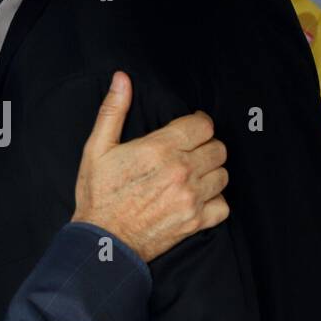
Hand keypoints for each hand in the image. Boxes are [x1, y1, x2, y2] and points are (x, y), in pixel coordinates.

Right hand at [72, 71, 228, 262]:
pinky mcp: (195, 222)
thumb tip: (121, 78)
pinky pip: (223, 205)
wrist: (102, 241)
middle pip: (218, 148)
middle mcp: (182, 171)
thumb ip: (113, 110)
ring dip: (210, 172)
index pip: (203, 124)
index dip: (197, 124)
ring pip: (223, 175)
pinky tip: (197, 198)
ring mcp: (191, 198)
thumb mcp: (97, 148)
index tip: (189, 129)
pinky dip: (215, 201)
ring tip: (192, 175)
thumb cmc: (98, 194)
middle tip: (188, 153)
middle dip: (205, 146)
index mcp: (160, 148)